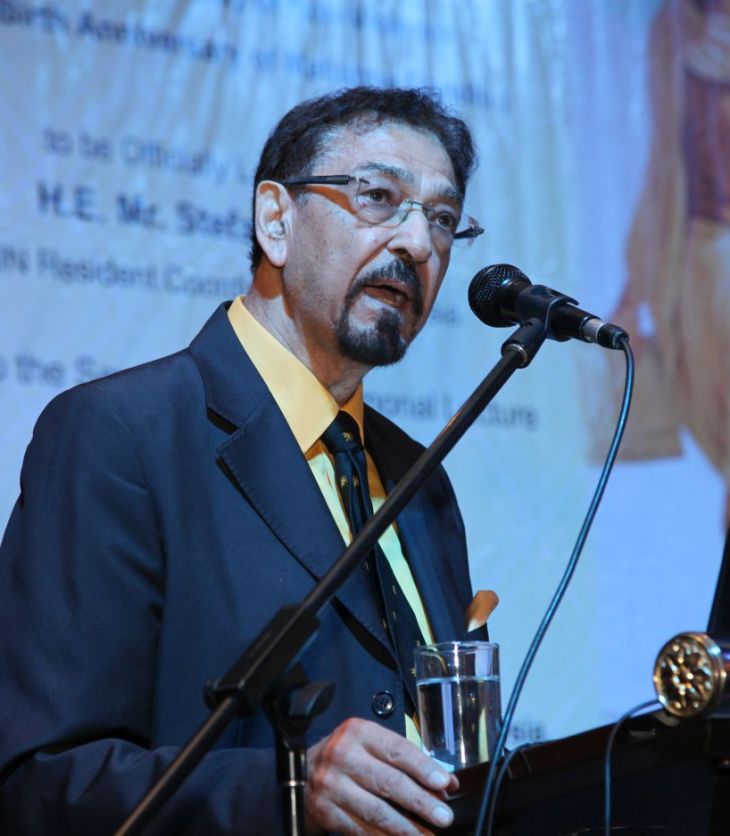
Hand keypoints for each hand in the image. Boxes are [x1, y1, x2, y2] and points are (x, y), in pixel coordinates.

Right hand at [305, 717, 457, 834]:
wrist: (303, 773)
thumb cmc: (347, 756)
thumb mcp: (372, 745)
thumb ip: (407, 760)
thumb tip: (446, 782)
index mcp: (358, 732)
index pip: (396, 750)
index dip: (423, 768)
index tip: (444, 783)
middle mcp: (342, 755)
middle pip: (388, 782)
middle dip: (420, 802)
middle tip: (443, 815)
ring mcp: (331, 784)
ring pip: (376, 811)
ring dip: (407, 827)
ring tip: (427, 835)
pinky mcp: (325, 811)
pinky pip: (361, 829)